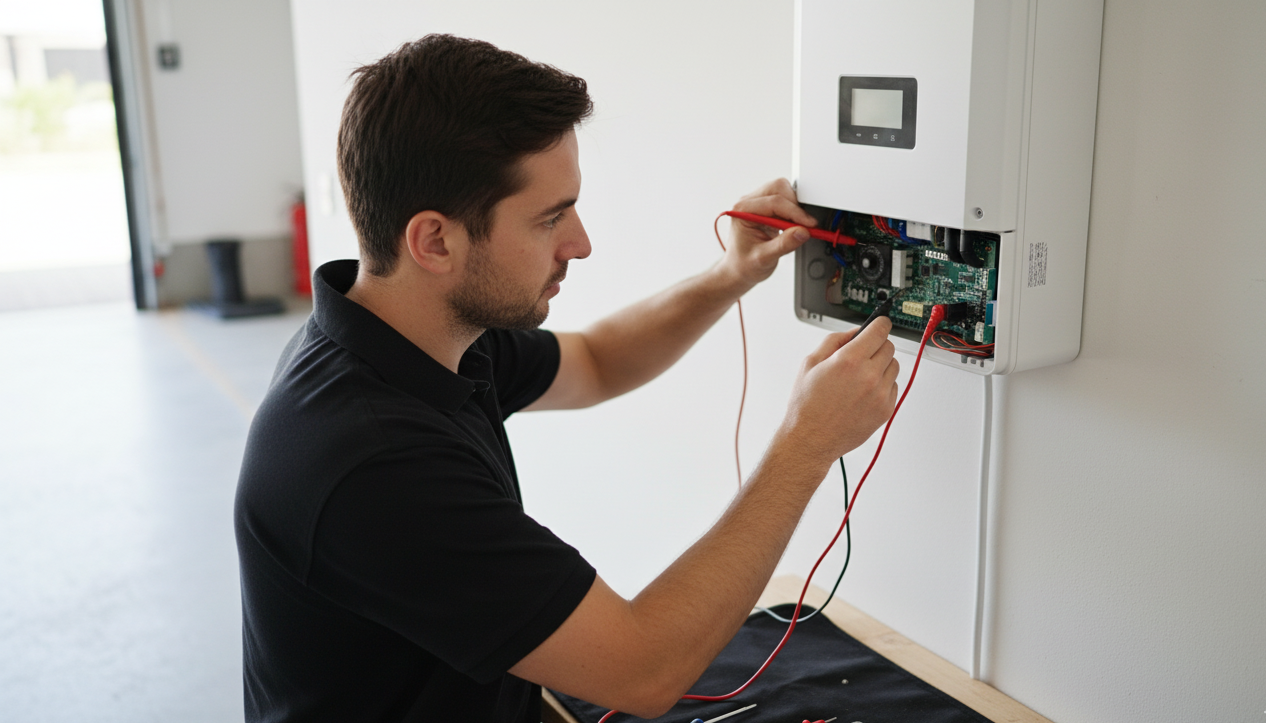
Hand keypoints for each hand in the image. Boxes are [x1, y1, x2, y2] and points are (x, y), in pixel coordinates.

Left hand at [719, 178, 817, 289]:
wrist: (739, 270)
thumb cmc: (744, 264)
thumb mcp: (764, 258)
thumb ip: (783, 245)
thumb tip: (802, 232)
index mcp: (742, 211)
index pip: (774, 202)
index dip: (795, 212)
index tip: (809, 224)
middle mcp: (749, 203)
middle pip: (778, 188)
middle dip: (795, 205)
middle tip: (803, 225)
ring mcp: (758, 204)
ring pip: (783, 191)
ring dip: (794, 208)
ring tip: (795, 228)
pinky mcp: (767, 209)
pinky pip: (785, 200)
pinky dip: (793, 212)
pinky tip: (791, 227)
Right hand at [778, 318, 899, 467]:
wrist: (811, 439)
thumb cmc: (807, 405)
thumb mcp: (810, 363)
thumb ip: (834, 341)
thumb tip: (854, 332)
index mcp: (849, 361)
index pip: (879, 330)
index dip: (879, 324)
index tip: (879, 323)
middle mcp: (868, 376)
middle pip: (889, 346)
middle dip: (877, 345)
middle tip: (862, 354)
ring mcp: (879, 395)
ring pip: (894, 366)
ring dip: (881, 365)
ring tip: (860, 376)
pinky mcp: (885, 410)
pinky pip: (893, 386)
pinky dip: (882, 385)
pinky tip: (863, 392)